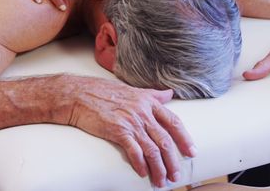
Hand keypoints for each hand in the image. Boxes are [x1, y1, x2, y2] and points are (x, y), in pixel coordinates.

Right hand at [63, 77, 195, 186]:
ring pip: (152, 149)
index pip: (173, 121)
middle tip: (176, 175)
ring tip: (161, 180)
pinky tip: (143, 173)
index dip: (184, 138)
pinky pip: (134, 151)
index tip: (191, 151)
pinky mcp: (117, 131)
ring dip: (159, 168)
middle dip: (173, 161)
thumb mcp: (132, 90)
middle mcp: (143, 112)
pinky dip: (140, 164)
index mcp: (148, 101)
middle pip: (165, 140)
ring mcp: (131, 121)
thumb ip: (152, 94)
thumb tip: (169, 93)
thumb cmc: (102, 91)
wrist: (78, 94)